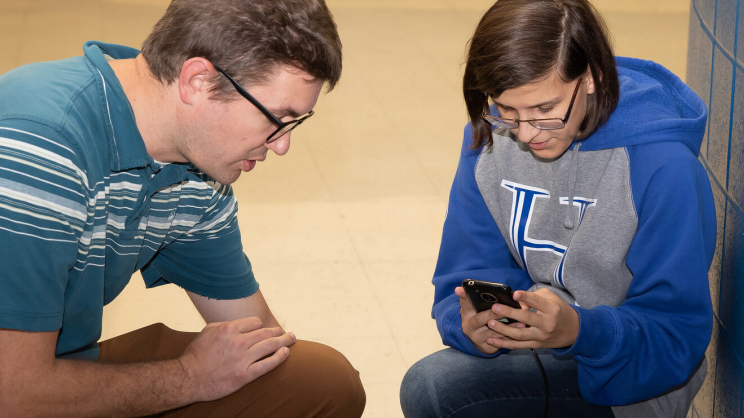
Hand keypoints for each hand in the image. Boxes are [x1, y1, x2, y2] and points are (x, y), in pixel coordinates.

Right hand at [177, 317, 295, 401]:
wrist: (187, 378)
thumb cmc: (195, 354)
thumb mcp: (208, 331)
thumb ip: (225, 325)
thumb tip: (239, 323)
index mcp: (230, 328)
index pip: (255, 322)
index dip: (261, 326)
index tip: (265, 329)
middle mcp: (239, 341)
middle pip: (266, 332)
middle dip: (278, 332)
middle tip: (286, 333)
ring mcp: (243, 358)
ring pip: (270, 346)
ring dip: (284, 341)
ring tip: (292, 339)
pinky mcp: (245, 375)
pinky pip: (267, 364)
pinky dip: (279, 357)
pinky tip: (285, 352)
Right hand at [455, 286, 526, 354]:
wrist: (480, 339)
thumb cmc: (480, 317)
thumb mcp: (474, 308)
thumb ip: (472, 297)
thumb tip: (458, 289)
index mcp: (466, 314)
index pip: (464, 303)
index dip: (464, 296)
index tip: (460, 289)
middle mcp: (469, 327)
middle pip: (481, 319)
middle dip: (494, 314)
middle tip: (505, 310)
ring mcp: (477, 339)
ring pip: (493, 332)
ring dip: (508, 326)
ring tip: (521, 321)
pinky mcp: (486, 348)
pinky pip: (500, 341)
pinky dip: (511, 335)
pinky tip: (520, 329)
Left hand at [485, 288, 578, 349]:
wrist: (574, 331)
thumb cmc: (559, 310)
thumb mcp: (551, 298)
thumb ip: (534, 297)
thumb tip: (517, 302)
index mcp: (552, 309)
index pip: (538, 302)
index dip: (526, 297)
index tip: (514, 294)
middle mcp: (546, 324)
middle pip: (526, 319)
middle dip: (509, 313)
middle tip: (495, 308)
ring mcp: (541, 336)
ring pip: (519, 335)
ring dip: (503, 330)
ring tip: (490, 322)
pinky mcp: (536, 345)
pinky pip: (518, 346)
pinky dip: (504, 344)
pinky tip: (491, 340)